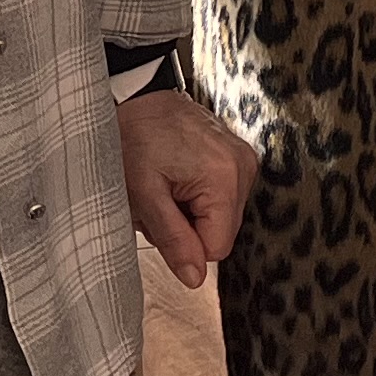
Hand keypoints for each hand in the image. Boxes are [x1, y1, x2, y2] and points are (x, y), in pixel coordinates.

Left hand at [116, 91, 258, 291]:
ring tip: (166, 185)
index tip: (162, 218)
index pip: (217, 248)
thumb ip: (172, 239)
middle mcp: (242, 167)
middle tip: (159, 199)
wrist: (135, 95)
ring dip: (190, 211)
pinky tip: (177, 176)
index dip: (185, 243)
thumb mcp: (144, 194)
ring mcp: (242, 158)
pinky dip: (197, 194)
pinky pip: (221, 195)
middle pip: (221, 232)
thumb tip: (194, 279)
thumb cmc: (133, 136)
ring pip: (220, 216)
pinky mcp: (235, 154)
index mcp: (224, 177)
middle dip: (186, 226)